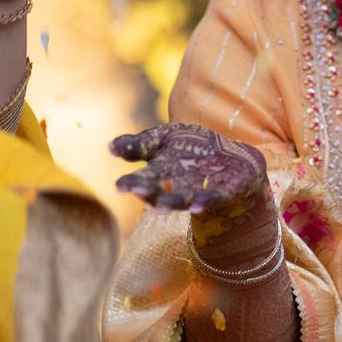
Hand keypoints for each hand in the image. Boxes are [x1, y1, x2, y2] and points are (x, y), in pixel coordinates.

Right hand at [110, 122, 268, 217]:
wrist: (230, 152)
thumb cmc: (191, 147)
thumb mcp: (164, 137)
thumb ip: (140, 143)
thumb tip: (111, 147)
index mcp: (159, 174)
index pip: (141, 181)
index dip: (131, 183)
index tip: (120, 184)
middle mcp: (175, 189)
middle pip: (159, 195)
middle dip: (150, 193)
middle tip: (140, 189)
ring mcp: (198, 193)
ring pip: (183, 201)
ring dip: (174, 202)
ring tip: (166, 204)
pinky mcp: (222, 195)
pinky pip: (212, 200)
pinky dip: (205, 202)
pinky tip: (199, 204)